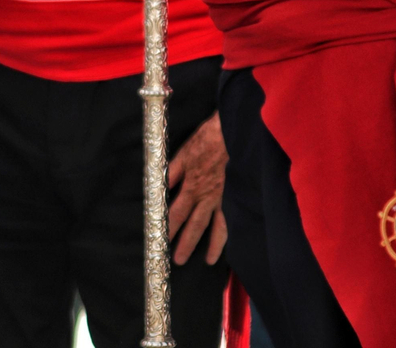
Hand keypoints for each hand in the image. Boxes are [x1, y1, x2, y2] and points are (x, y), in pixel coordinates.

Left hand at [167, 113, 227, 264]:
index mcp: (192, 186)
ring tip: (210, 260)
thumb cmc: (207, 140)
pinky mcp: (237, 195)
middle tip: (180, 261)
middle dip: (187, 244)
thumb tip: (157, 188)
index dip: (168, 228)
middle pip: (196, 226)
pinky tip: (233, 241)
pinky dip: (233, 232)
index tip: (161, 240)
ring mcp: (225, 198)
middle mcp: (208, 197)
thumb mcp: (182, 154)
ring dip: (214, 245)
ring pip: (219, 227)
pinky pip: (235, 218)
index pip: (177, 213)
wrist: (233, 134)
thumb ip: (171, 174)